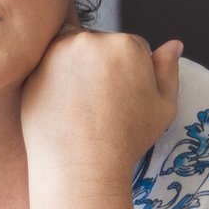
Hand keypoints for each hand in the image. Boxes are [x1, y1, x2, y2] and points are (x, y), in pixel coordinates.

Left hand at [21, 30, 181, 186]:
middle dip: (102, 66)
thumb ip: (168, 70)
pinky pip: (48, 65)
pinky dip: (54, 78)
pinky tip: (63, 103)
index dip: (129, 73)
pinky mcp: (35, 68)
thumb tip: (173, 45)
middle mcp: (91, 40)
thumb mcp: (163, 107)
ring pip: (73, 51)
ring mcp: (58, 53)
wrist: (81, 167)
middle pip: (101, 44)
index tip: (122, 97)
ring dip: (77, 67)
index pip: (131, 46)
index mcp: (126, 45)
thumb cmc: (125, 141)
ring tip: (82, 104)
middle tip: (100, 103)